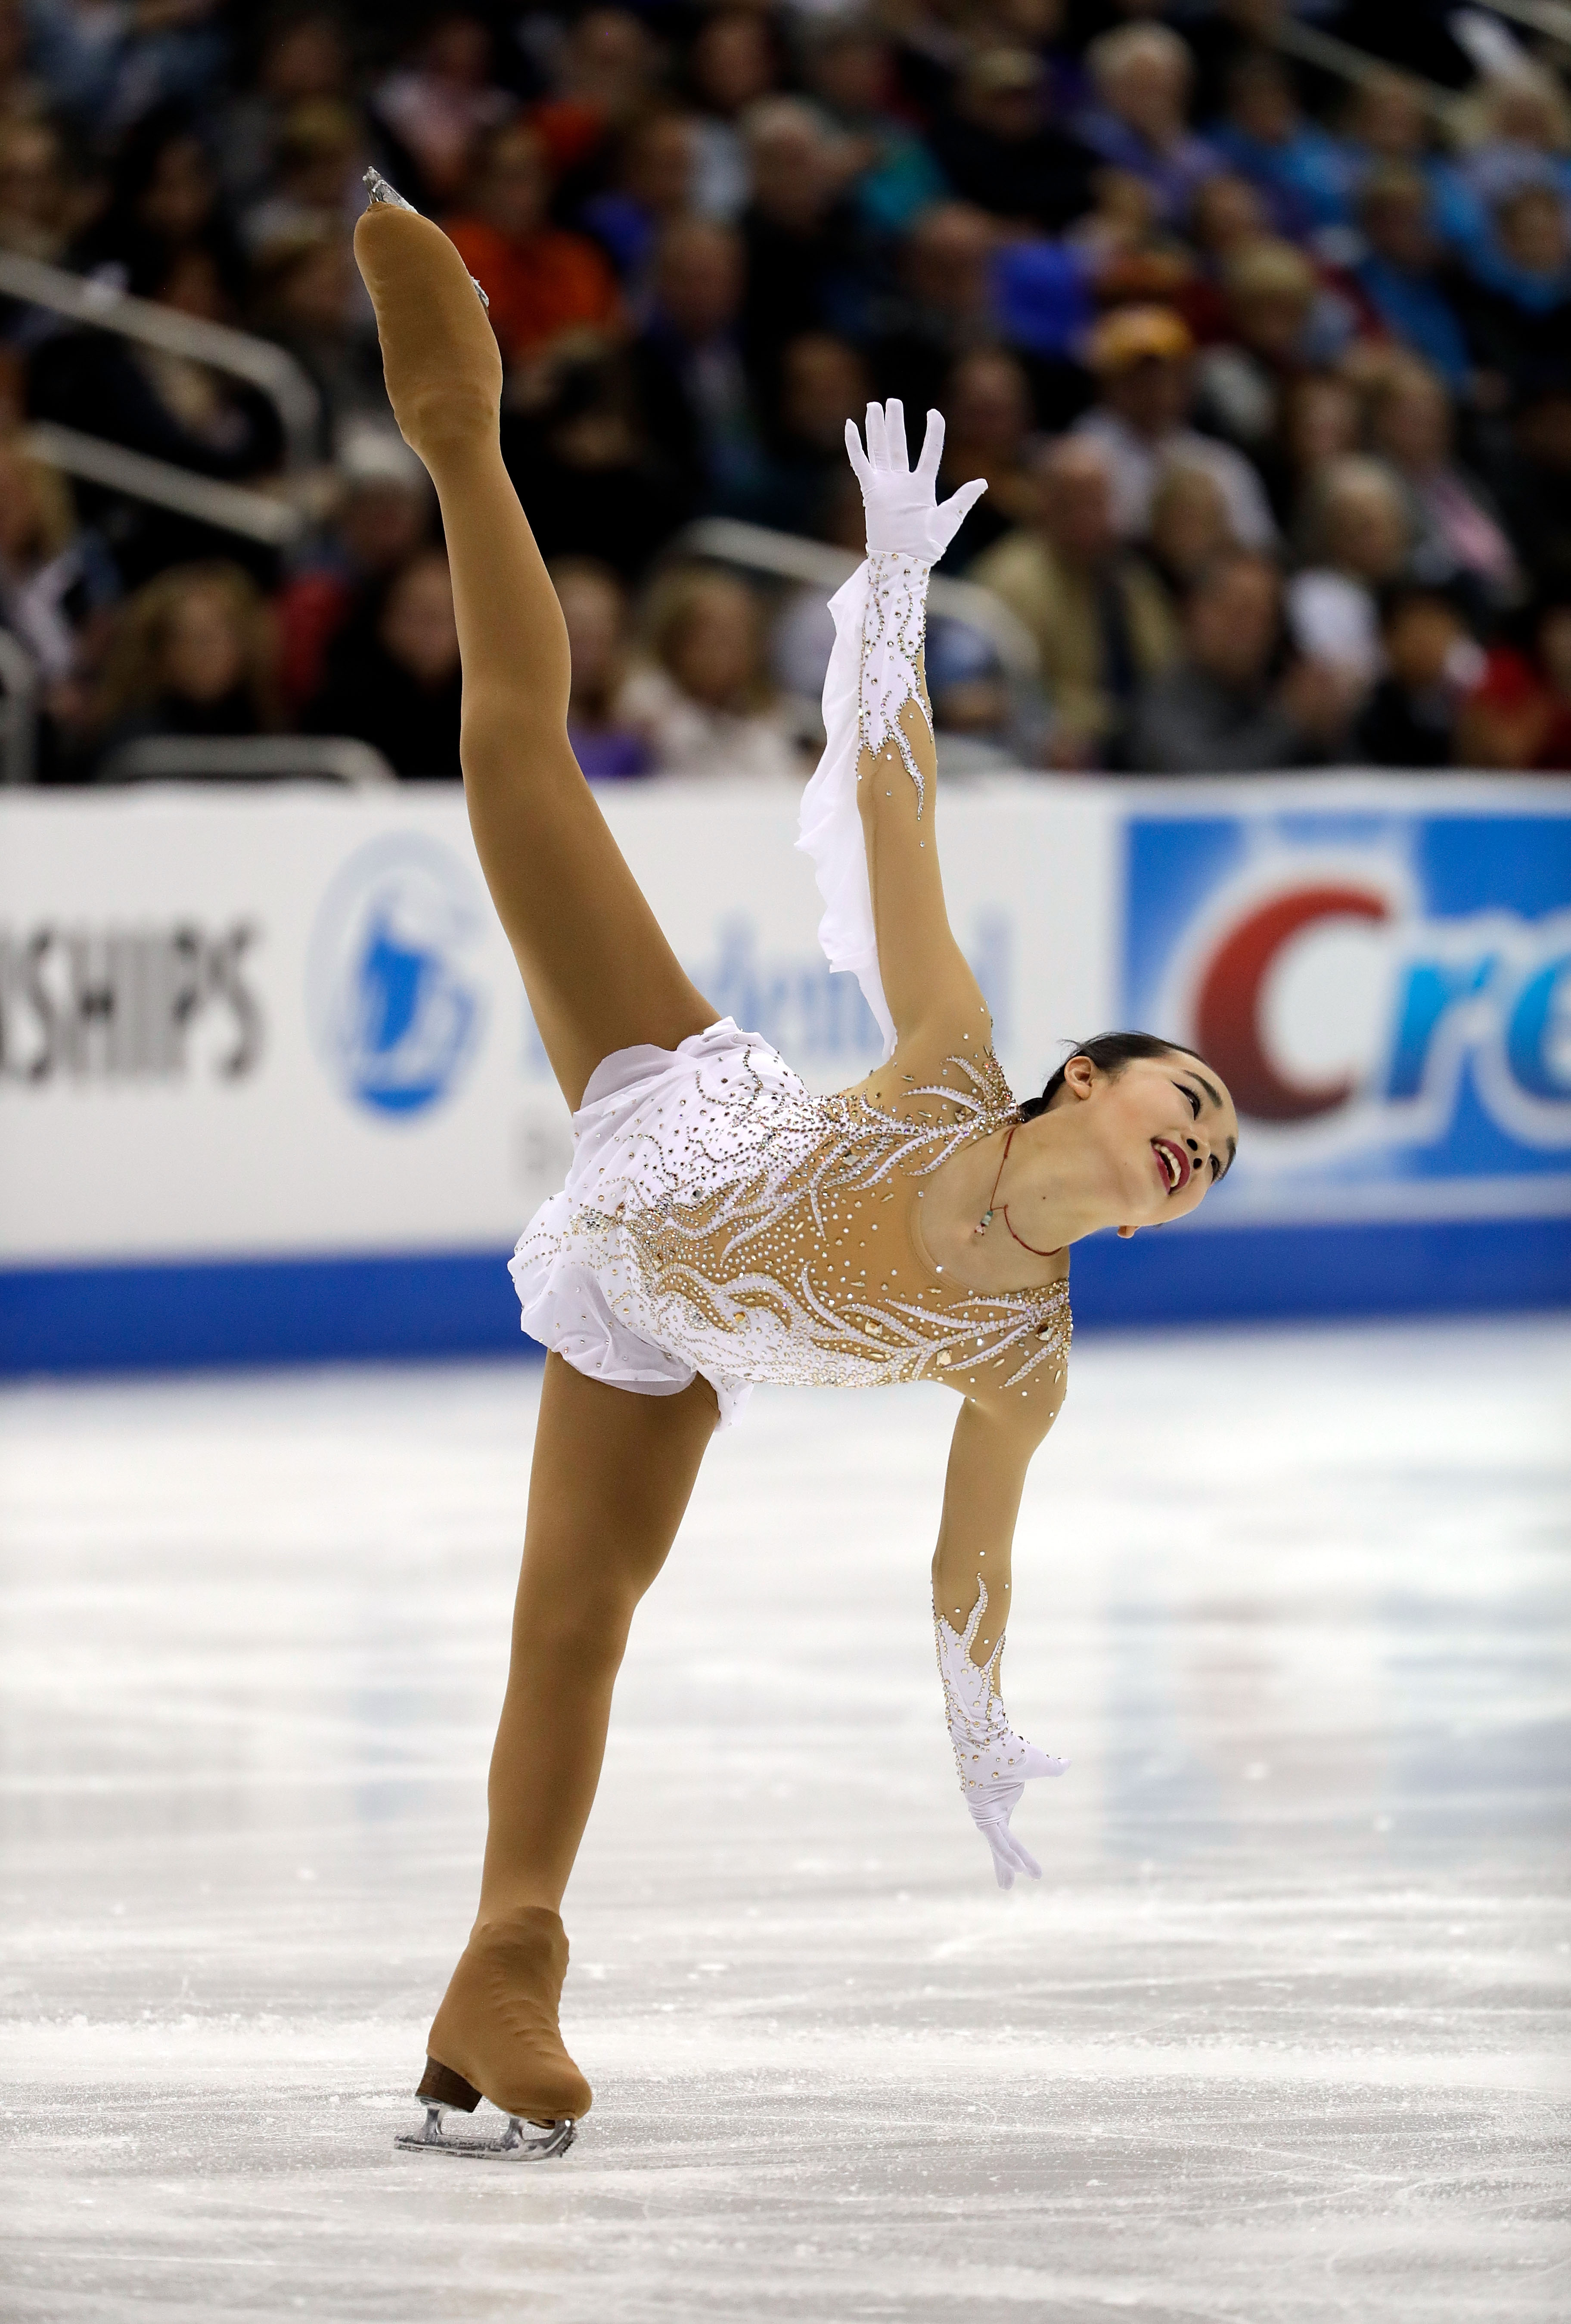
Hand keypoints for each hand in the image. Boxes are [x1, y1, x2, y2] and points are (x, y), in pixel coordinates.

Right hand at [844, 399, 986, 561]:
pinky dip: (854, 445)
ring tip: (874, 406)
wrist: (904, 561)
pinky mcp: (870, 491)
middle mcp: (902, 482)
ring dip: (876, 427)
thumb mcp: (950, 519)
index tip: (933, 413)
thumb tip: (982, 482)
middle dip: (894, 422)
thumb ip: (964, 498)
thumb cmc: (928, 546)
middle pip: (897, 444)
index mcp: (923, 486)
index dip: (933, 432)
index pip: (929, 452)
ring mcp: (885, 485)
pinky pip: (860, 463)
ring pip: (879, 449)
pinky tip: (850, 425)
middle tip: (893, 401)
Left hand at [960, 1738, 1068, 1889]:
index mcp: (1003, 1802)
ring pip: (997, 1845)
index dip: (1020, 1855)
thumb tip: (1068, 1762)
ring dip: (1004, 1866)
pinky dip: (1004, 1851)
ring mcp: (985, 1812)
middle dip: (1005, 1867)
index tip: (1033, 1873)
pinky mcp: (981, 1811)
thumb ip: (1053, 1768)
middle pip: (1000, 1846)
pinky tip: (1015, 1867)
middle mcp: (993, 1811)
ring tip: (1006, 1888)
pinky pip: (995, 1836)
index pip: (1010, 1838)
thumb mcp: (1039, 1764)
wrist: (991, 1736)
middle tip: (1007, 1889)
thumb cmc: (1013, 1748)